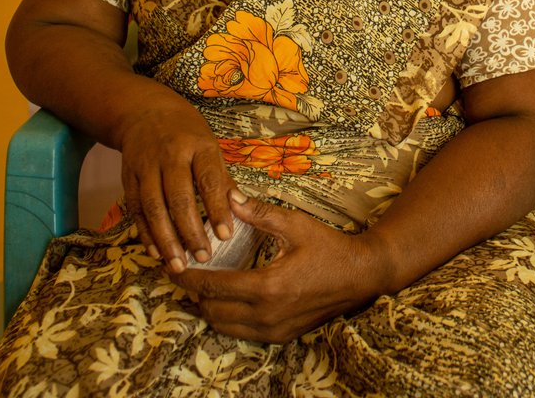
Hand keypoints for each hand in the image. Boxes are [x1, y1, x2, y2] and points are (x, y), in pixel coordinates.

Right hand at [116, 100, 237, 272]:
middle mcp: (169, 155)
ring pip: (153, 208)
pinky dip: (145, 233)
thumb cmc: (186, 133)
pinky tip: (156, 252)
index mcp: (197, 145)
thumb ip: (222, 178)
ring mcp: (145, 166)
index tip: (226, 236)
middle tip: (204, 257)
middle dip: (191, 231)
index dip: (217, 209)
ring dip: (166, 240)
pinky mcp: (128, 178)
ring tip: (179, 264)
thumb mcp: (210, 145)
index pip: (208, 180)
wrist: (144, 111)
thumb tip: (241, 208)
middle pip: (178, 198)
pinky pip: (136, 210)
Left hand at [170, 191, 389, 343]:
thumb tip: (230, 198)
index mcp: (267, 287)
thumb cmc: (329, 248)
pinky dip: (225, 319)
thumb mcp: (295, 225)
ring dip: (207, 309)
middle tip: (182, 273)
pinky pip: (240, 333)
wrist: (361, 276)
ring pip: (223, 326)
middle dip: (193, 293)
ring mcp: (273, 330)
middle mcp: (266, 315)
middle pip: (211, 310)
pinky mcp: (280, 336)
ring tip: (198, 287)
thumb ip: (259, 213)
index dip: (189, 277)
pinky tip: (222, 301)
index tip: (173, 265)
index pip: (213, 287)